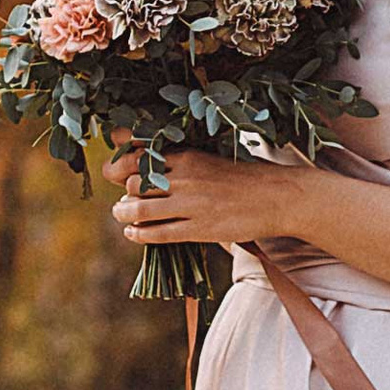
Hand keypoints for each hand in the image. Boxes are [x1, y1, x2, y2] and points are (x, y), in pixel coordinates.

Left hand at [106, 143, 306, 252]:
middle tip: (125, 198)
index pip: (138, 156)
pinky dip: (138, 233)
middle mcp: (184, 177)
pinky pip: (157, 233)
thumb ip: (179, 162)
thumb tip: (148, 166)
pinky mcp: (198, 228)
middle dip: (124, 191)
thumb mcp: (209, 160)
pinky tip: (134, 233)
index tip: (113, 171)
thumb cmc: (243, 179)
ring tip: (124, 215)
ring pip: (139, 208)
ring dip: (124, 213)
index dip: (118, 165)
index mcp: (187, 156)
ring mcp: (190, 204)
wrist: (277, 197)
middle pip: (133, 182)